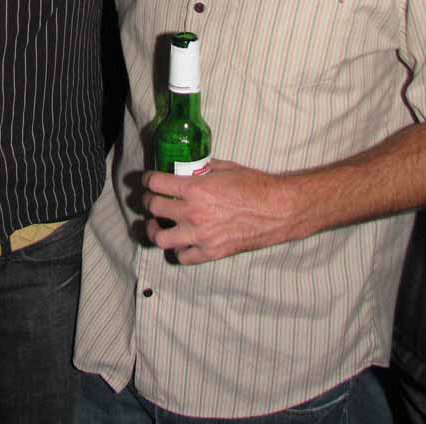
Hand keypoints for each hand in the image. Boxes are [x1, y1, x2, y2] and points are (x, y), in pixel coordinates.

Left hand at [141, 161, 296, 264]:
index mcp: (194, 189)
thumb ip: (202, 170)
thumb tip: (189, 169)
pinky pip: (183, 257)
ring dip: (155, 230)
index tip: (149, 180)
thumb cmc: (254, 185)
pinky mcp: (211, 252)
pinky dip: (179, 250)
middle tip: (151, 199)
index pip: (156, 184)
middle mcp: (193, 213)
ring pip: (161, 238)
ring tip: (157, 225)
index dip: (148, 179)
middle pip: (154, 208)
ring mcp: (200, 236)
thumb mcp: (224, 168)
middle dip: (148, 201)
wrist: (277, 210)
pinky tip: (181, 241)